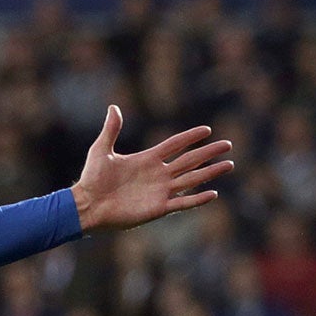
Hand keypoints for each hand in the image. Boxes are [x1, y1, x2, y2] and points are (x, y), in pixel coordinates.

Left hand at [70, 106, 232, 232]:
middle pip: (189, 160)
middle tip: (228, 145)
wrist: (87, 206)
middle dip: (209, 153)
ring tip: (229, 165)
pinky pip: (182, 202)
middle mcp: (157, 174)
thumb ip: (111, 129)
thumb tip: (113, 107)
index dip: (190, 137)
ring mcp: (159, 192)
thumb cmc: (91, 179)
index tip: (207, 130)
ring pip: (191, 179)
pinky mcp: (157, 208)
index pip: (175, 145)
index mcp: (147, 159)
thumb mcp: (101, 150)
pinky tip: (213, 193)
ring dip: (210, 172)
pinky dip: (197, 199)